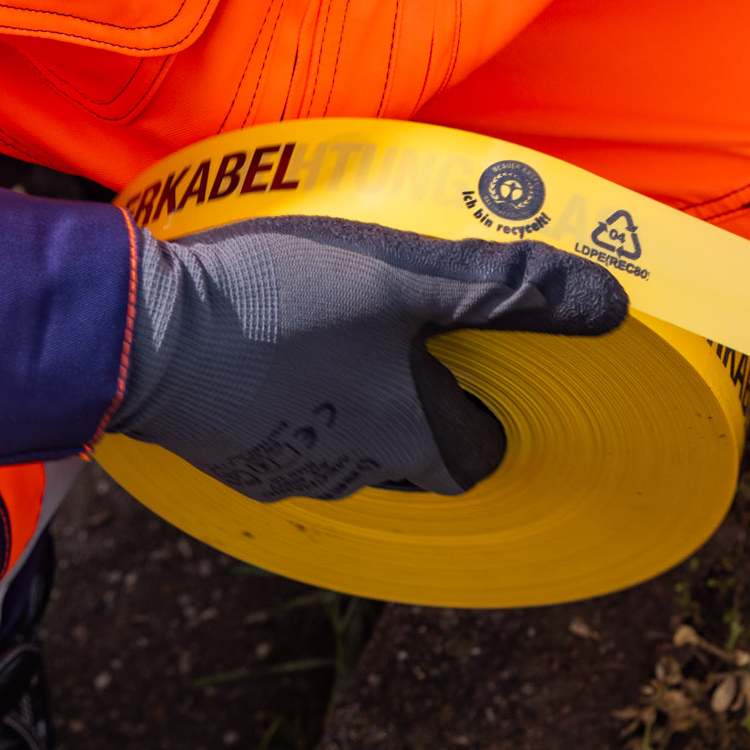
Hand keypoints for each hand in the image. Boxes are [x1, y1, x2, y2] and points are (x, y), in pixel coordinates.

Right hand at [109, 217, 626, 501]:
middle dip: (421, 418)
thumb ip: (509, 290)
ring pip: (344, 454)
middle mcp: (353, 472)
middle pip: (412, 461)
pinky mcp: (222, 456)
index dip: (485, 418)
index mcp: (409, 438)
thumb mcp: (411, 277)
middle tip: (409, 351)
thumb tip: (609, 303)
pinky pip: (278, 443)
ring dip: (354, 413)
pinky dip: (289, 412)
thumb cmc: (284, 301)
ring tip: (340, 350)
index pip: (476, 457)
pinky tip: (273, 367)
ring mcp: (282, 469)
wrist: (139, 329)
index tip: (475, 369)